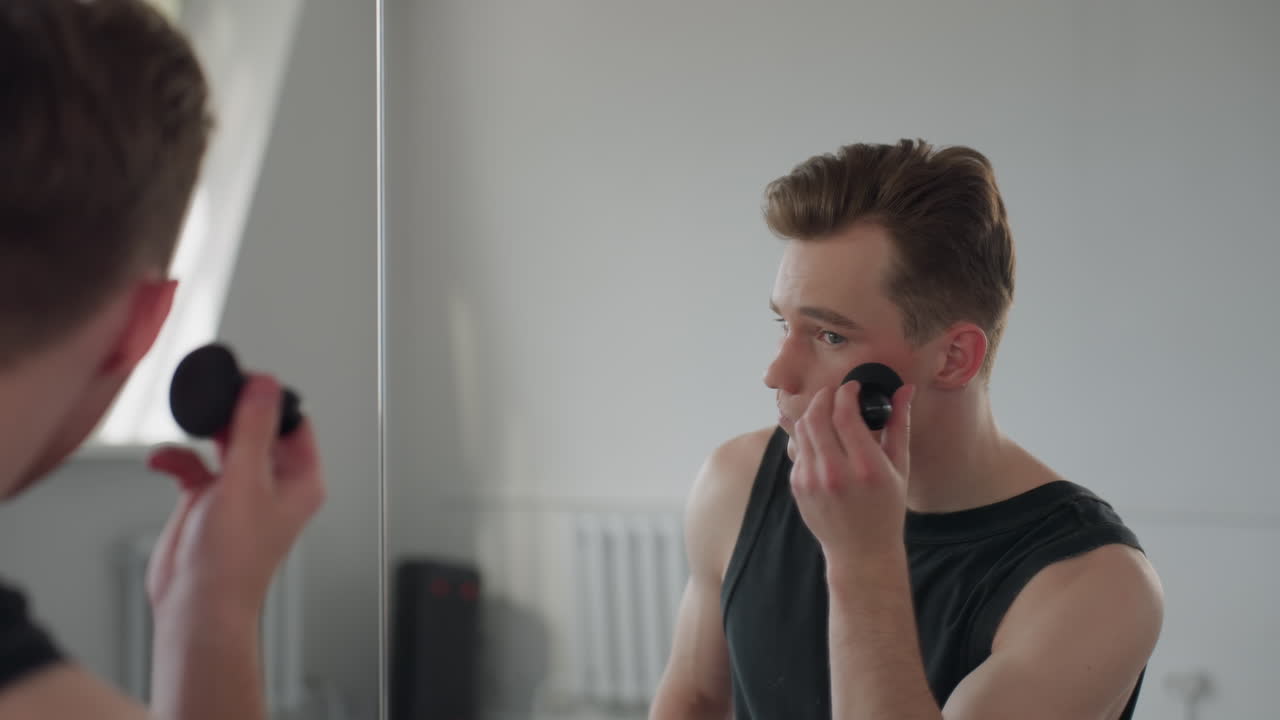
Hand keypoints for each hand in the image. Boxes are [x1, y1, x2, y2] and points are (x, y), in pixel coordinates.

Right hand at [145, 374, 325, 625]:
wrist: (194, 603)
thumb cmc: (231, 560)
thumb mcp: (244, 482)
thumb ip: (252, 431)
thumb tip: (264, 386)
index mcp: (300, 480)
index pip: (296, 424)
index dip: (275, 401)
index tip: (251, 383)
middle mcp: (274, 483)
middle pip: (260, 429)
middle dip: (237, 413)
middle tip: (216, 396)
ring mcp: (241, 490)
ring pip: (227, 443)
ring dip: (206, 433)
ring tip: (193, 423)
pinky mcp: (209, 499)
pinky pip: (195, 465)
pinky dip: (178, 458)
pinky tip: (163, 459)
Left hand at [790, 381, 914, 568]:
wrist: (860, 551)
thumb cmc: (886, 509)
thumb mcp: (899, 468)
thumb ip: (899, 425)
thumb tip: (905, 390)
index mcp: (865, 467)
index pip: (844, 414)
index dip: (846, 392)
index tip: (852, 388)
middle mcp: (835, 473)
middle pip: (817, 416)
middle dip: (825, 396)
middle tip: (835, 394)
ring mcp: (811, 480)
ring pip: (802, 428)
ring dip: (813, 413)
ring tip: (827, 411)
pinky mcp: (797, 485)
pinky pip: (798, 448)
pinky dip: (808, 436)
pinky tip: (822, 438)